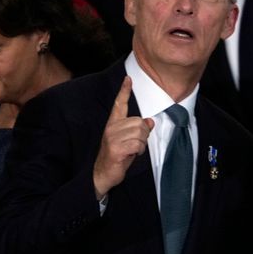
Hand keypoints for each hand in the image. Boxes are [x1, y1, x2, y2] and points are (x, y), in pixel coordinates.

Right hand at [93, 76, 153, 198]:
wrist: (102, 174)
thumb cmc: (117, 157)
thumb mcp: (129, 141)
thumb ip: (138, 130)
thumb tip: (150, 121)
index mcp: (113, 124)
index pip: (119, 104)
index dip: (124, 91)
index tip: (128, 79)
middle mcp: (111, 128)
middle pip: (140, 122)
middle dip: (143, 135)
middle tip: (134, 145)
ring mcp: (112, 137)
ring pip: (140, 133)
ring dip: (141, 144)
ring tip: (131, 150)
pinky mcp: (115, 148)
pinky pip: (137, 144)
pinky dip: (138, 151)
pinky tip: (130, 155)